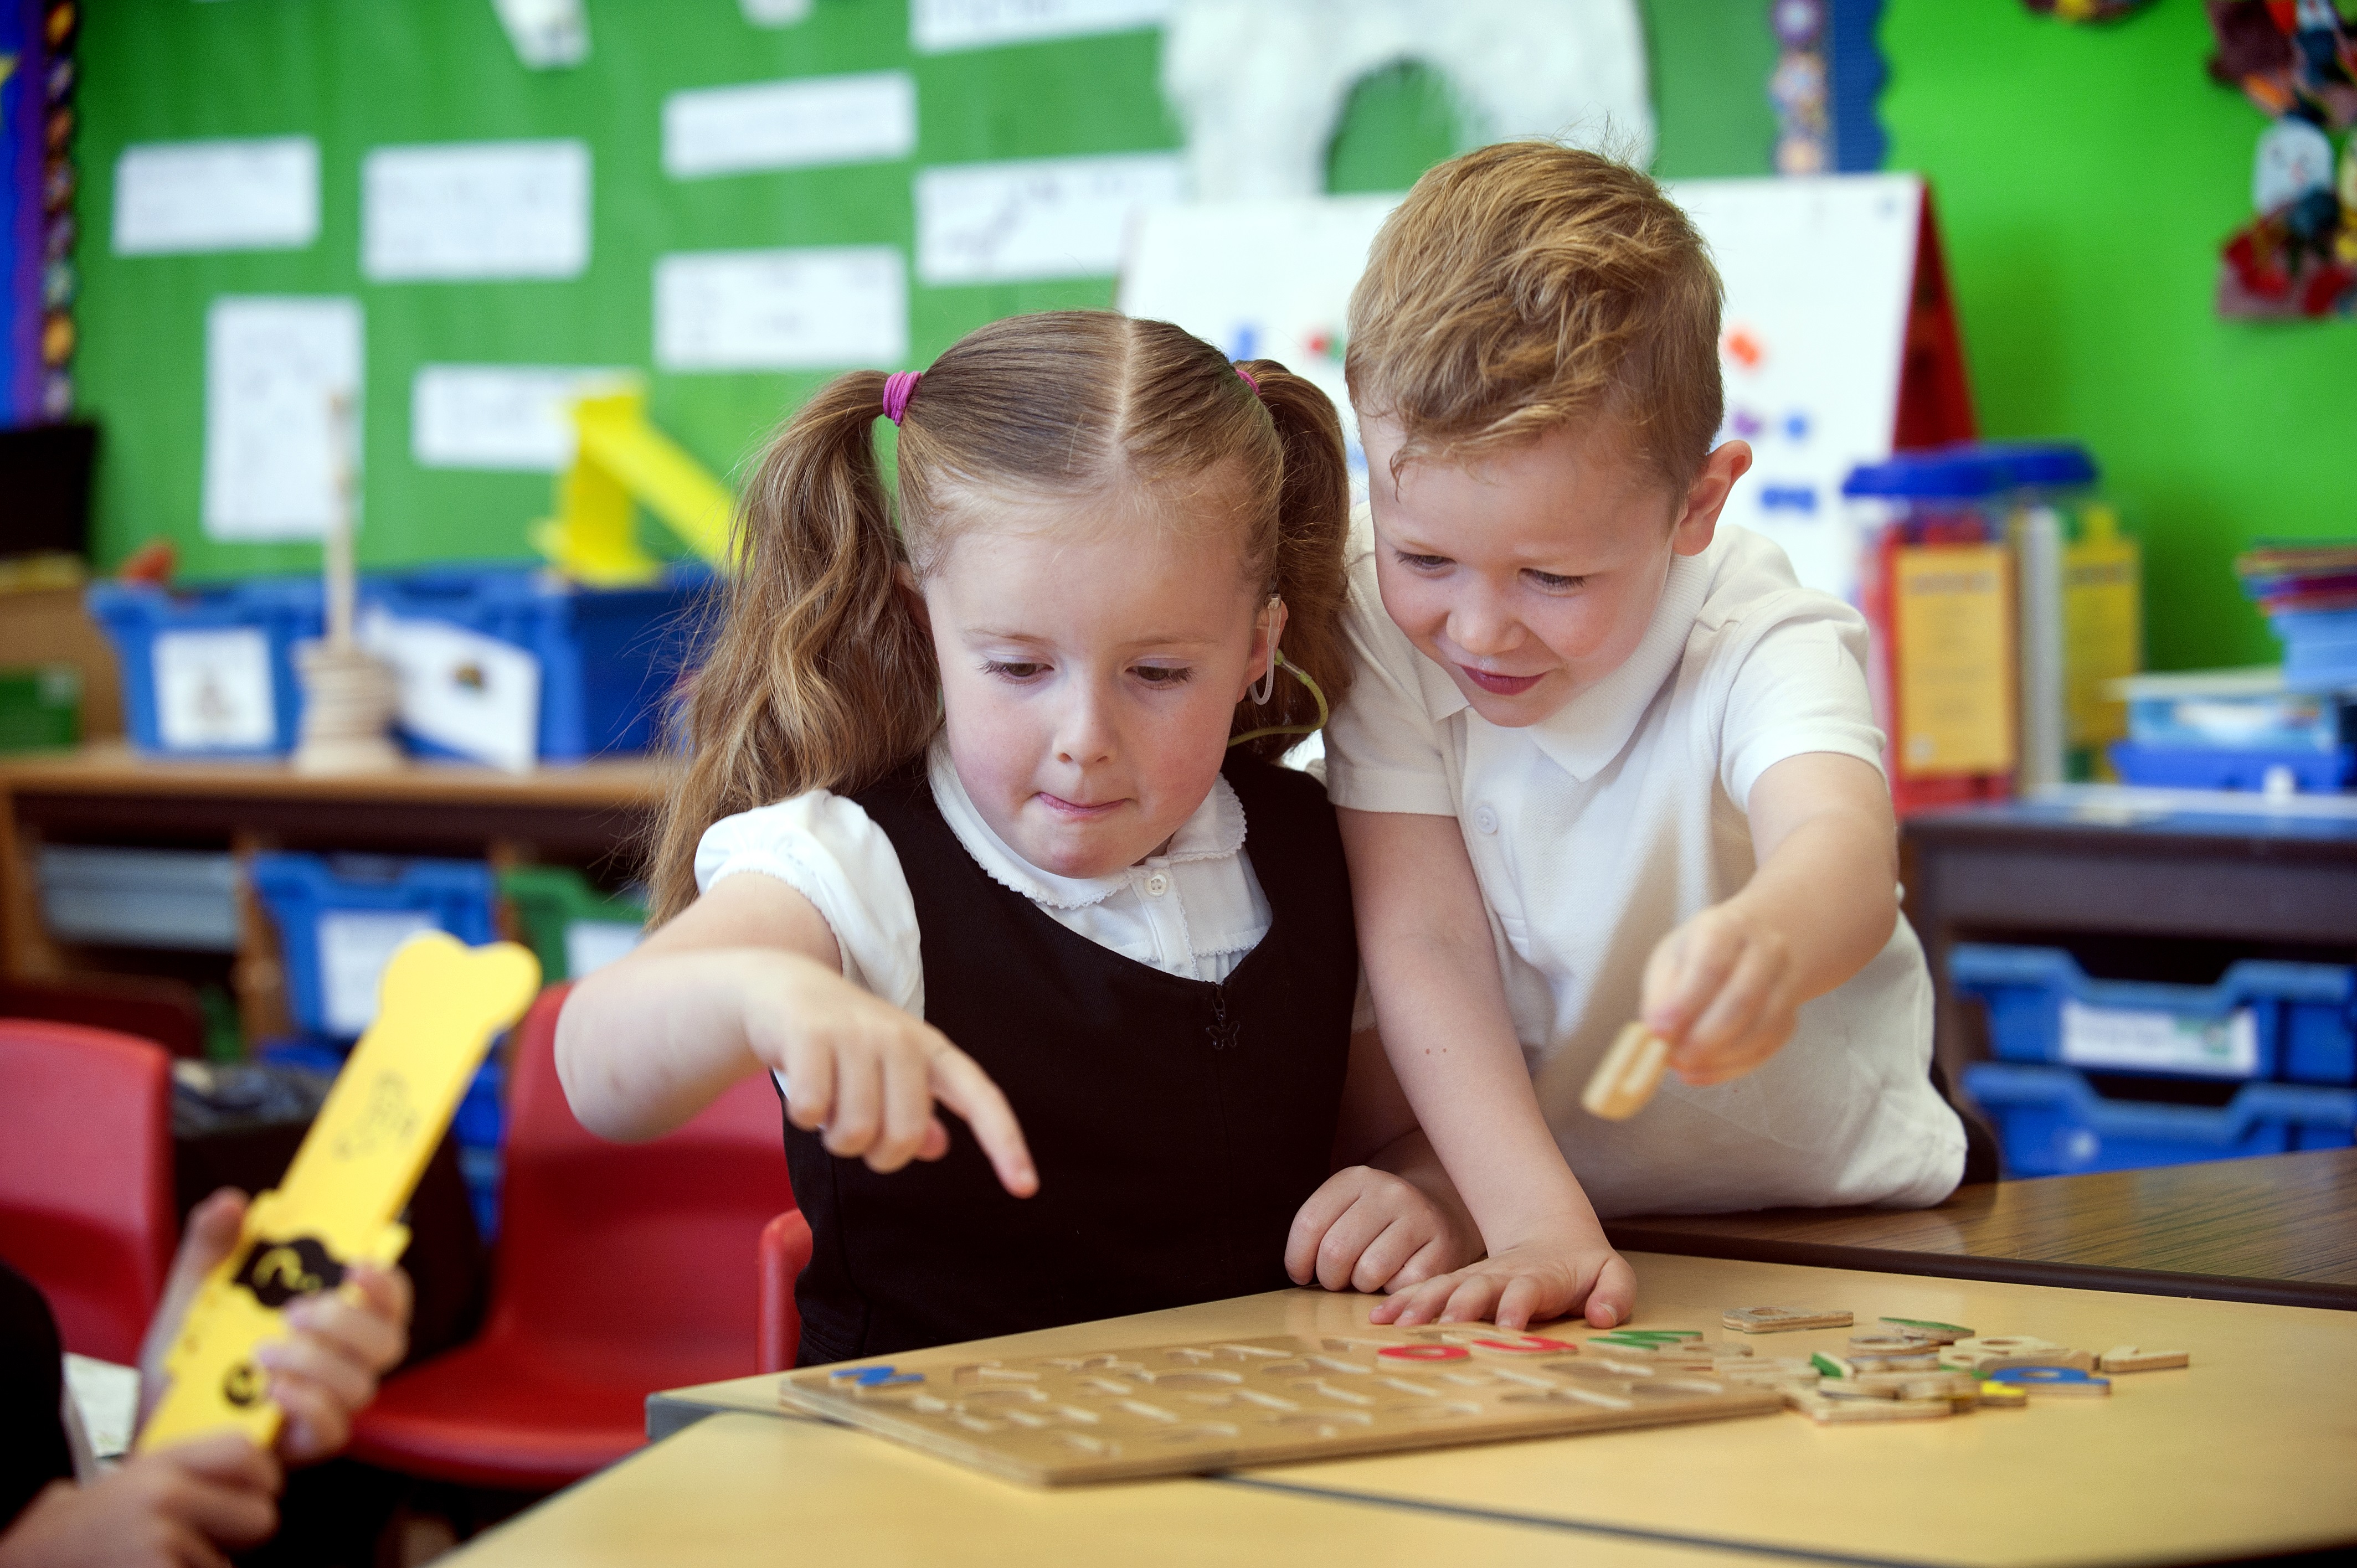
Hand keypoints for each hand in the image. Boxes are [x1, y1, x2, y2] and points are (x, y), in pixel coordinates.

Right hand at [0, 1434, 279, 1567]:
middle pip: (260, 1517)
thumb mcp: (141, 1479)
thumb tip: (266, 1483)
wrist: (31, 1556)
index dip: (265, 1478)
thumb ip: (198, 1476)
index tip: (259, 1493)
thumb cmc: (94, 1524)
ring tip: (155, 1559)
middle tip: (206, 1540)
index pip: (248, 1453)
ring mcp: (159, 1541)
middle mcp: (165, 1496)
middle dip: (242, 1536)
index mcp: (164, 1464)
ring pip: (229, 1564)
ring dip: (201, 1567)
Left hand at [138, 1188, 412, 1465]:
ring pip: (362, 1384)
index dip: (387, 1283)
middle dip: (349, 1323)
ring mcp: (325, 1404)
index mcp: (327, 1320)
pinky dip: (307, 1403)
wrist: (149, 1419)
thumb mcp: (192, 1293)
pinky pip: (332, 1428)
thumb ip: (211, 1246)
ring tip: (264, 1352)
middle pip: (389, 1342)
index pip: (387, 1301)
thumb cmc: (183, 1358)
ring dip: (318, 1362)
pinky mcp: (302, 1443)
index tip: (356, 1265)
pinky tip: (271, 1389)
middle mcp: (339, 1362)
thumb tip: (229, 1201)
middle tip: (297, 1312)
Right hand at [750, 955, 1036, 1196]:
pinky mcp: (810, 1034)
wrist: (782, 986)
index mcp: (932, 1050)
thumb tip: (937, 1146)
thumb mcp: (890, 1071)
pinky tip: (803, 1087)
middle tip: (853, 1126)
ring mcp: (855, 1033)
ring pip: (853, 1133)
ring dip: (833, 1136)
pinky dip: (802, 1117)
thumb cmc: (843, 1042)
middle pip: (902, 1137)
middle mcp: (901, 1038)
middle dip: (874, 1153)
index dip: (1005, 1144)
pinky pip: (811, 1113)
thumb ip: (915, 1112)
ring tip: (828, 1102)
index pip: (981, 1098)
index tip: (1025, 1187)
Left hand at [1285, 1165, 1481, 1294]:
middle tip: (1337, 1280)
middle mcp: (1389, 1192)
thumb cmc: (1378, 1222)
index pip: (1309, 1223)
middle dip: (1329, 1278)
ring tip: (1366, 1278)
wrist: (1441, 1211)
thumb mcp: (1347, 1209)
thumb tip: (1300, 1274)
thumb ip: (1320, 1231)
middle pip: (1335, 1251)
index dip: (1296, 1259)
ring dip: (1361, 1286)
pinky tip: (1396, 1278)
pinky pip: (1402, 1287)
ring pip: (1368, 1272)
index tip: (1301, 1274)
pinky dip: (1392, 1293)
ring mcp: (1420, 1217)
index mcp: (1356, 1178)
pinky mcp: (1443, 1247)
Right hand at [1366, 1227, 1636, 1331]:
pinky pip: (1427, 1292)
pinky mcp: (1456, 1286)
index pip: (1527, 1290)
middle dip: (1461, 1305)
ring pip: (1445, 1289)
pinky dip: (1403, 1304)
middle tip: (1445, 1324)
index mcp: (1539, 1278)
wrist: (1552, 1235)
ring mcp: (1475, 1280)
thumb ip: (1615, 1294)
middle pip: (1477, 1287)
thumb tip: (1601, 1318)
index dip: (1518, 1305)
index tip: (1508, 1325)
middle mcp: (1501, 1277)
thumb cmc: (1584, 1267)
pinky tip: (1378, 1318)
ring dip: (1422, 1305)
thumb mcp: (1613, 1274)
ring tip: (1397, 1324)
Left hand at [1640, 902, 1796, 1086]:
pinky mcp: (1790, 1015)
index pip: (1710, 966)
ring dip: (1719, 1057)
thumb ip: (1662, 995)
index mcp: (1727, 927)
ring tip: (1684, 1065)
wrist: (1749, 947)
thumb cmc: (1699, 954)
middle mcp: (1765, 950)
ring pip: (1760, 1029)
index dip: (1684, 1003)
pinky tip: (1704, 1070)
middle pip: (1741, 1000)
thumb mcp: (1670, 960)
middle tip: (1674, 1057)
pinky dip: (1732, 1067)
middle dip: (1704, 1038)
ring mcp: (1785, 983)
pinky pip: (1766, 1048)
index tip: (1660, 1031)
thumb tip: (1658, 1035)